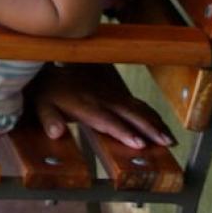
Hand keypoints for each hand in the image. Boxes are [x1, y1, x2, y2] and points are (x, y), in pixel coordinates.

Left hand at [29, 63, 174, 148]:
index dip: (123, 132)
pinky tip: (162, 125)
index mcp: (84, 104)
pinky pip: (136, 103)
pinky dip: (151, 114)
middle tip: (166, 143)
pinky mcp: (115, 92)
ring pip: (137, 108)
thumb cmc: (47, 92)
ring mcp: (110, 94)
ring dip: (155, 122)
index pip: (107, 120)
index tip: (139, 144)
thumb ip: (48, 119)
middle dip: (148, 128)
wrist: (52, 68)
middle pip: (128, 114)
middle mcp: (101, 98)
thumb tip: (55, 133)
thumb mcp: (41, 106)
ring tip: (170, 138)